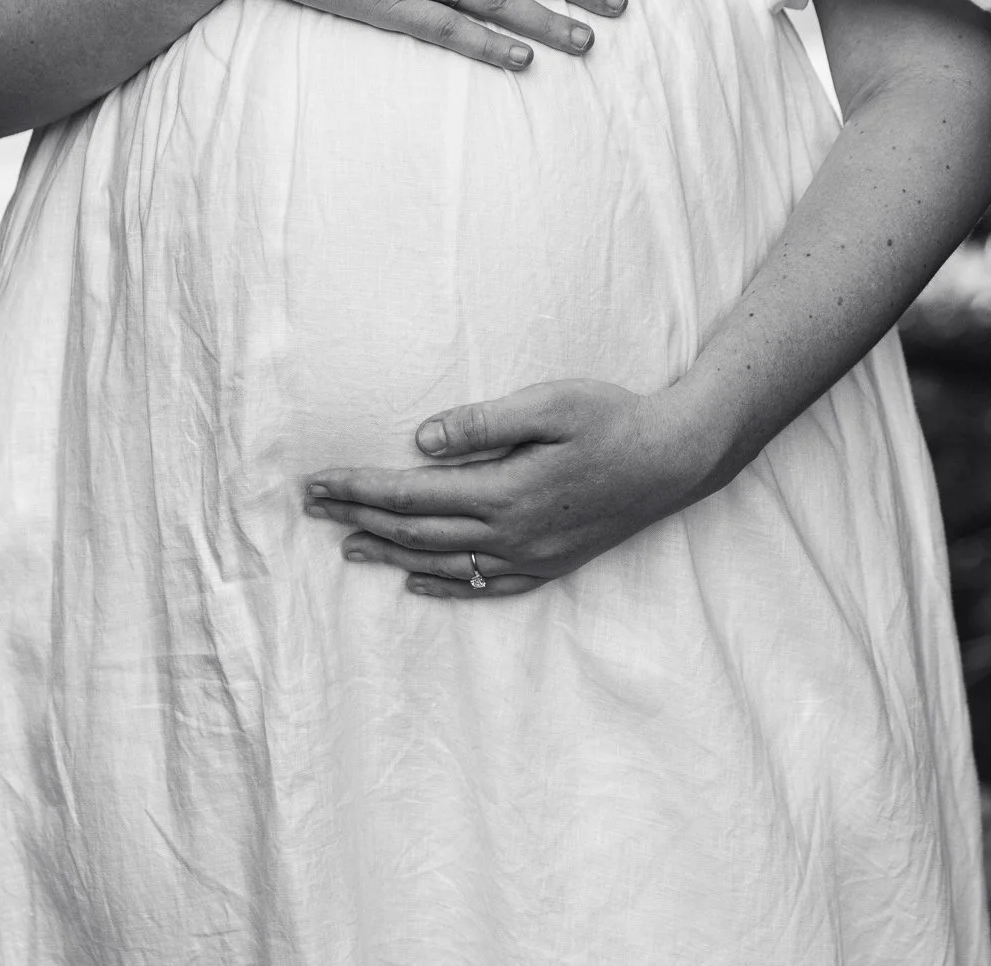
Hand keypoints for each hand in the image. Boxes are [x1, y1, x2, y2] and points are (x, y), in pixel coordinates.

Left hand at [302, 380, 721, 597]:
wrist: (677, 459)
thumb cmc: (615, 419)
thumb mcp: (551, 403)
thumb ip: (484, 422)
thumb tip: (422, 441)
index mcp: (504, 492)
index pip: (409, 494)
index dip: (358, 489)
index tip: (317, 483)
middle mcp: (511, 534)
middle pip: (415, 531)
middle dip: (359, 518)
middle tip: (314, 508)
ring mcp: (531, 557)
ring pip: (442, 564)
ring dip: (389, 554)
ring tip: (347, 545)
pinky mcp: (550, 565)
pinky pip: (484, 587)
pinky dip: (442, 586)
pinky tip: (416, 581)